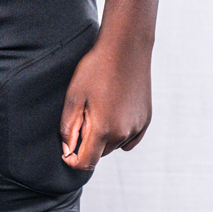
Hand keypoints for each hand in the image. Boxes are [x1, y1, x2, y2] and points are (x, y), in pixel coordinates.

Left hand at [60, 30, 152, 172]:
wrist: (126, 48)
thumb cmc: (95, 69)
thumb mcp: (73, 96)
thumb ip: (68, 128)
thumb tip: (67, 149)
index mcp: (103, 130)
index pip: (85, 163)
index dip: (72, 160)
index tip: (66, 149)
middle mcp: (123, 133)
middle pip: (99, 154)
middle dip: (88, 144)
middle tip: (84, 116)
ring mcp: (137, 127)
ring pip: (114, 145)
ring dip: (104, 137)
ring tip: (99, 108)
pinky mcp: (146, 120)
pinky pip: (130, 139)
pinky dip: (120, 133)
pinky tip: (114, 112)